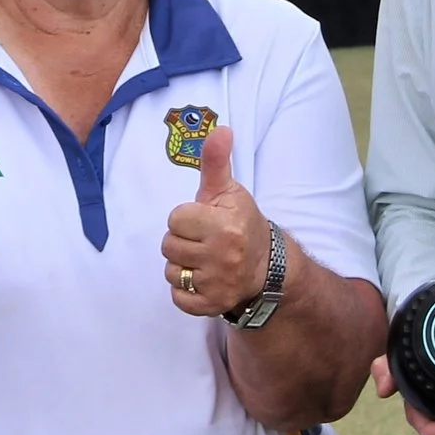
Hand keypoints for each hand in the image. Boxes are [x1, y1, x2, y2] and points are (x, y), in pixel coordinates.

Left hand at [161, 125, 271, 317]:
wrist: (266, 266)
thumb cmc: (241, 222)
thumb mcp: (229, 190)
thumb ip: (216, 162)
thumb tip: (220, 128)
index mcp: (224, 225)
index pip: (175, 219)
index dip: (186, 218)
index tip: (204, 220)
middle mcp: (222, 256)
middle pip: (168, 245)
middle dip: (182, 241)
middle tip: (204, 240)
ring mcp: (218, 283)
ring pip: (171, 271)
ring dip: (182, 265)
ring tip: (204, 259)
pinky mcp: (212, 305)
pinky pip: (178, 297)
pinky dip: (185, 291)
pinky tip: (203, 279)